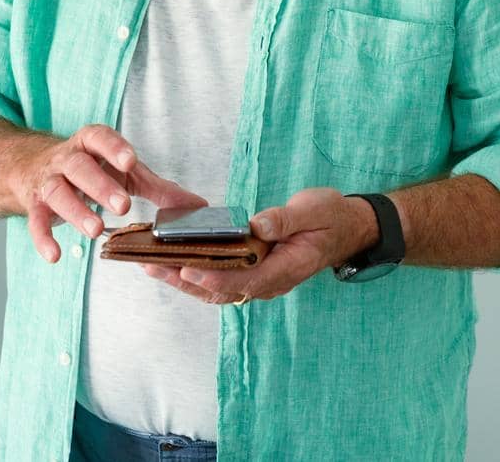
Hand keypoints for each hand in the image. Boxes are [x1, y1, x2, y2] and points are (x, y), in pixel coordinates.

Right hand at [17, 123, 206, 263]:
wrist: (34, 169)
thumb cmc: (91, 169)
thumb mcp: (124, 173)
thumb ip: (158, 188)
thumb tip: (197, 206)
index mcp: (90, 144)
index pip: (100, 137)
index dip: (114, 148)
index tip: (131, 161)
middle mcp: (66, 158)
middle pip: (80, 167)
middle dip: (101, 186)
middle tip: (123, 206)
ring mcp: (48, 180)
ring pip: (57, 192)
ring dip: (76, 211)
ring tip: (97, 231)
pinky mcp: (34, 205)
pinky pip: (35, 221)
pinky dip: (43, 238)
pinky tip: (56, 255)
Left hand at [139, 187, 376, 304]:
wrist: (347, 228)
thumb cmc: (331, 217)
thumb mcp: (313, 210)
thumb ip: (285, 219)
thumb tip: (258, 224)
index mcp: (287, 268)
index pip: (245, 280)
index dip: (214, 277)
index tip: (186, 269)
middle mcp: (271, 281)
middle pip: (222, 290)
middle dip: (185, 281)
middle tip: (151, 266)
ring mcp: (262, 279)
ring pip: (218, 289)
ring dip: (184, 280)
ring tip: (152, 266)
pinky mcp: (255, 271)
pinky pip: (222, 278)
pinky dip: (197, 273)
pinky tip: (174, 261)